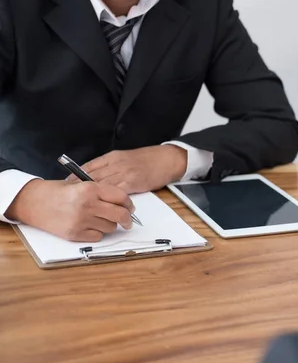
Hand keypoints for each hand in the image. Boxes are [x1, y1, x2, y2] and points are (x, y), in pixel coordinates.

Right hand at [6, 180, 134, 241]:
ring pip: (111, 227)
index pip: (121, 197)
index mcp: (90, 189)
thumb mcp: (80, 184)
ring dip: (109, 225)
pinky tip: (89, 226)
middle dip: (127, 219)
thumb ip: (101, 192)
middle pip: (120, 214)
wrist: (32, 202)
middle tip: (127, 220)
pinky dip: (97, 233)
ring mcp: (81, 221)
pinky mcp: (74, 234)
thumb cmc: (57, 192)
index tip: (130, 207)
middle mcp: (87, 205)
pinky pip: (98, 237)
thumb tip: (123, 203)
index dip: (129, 203)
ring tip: (99, 220)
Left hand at [67, 145, 186, 193]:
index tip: (64, 186)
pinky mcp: (133, 182)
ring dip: (90, 195)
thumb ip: (112, 166)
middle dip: (78, 188)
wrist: (167, 159)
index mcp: (112, 156)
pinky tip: (100, 205)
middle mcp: (116, 163)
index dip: (75, 177)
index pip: (88, 166)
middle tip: (66, 197)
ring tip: (78, 204)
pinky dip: (106, 199)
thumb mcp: (126, 158)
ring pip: (101, 184)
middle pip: (91, 176)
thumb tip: (96, 177)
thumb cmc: (149, 159)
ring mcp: (124, 172)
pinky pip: (116, 191)